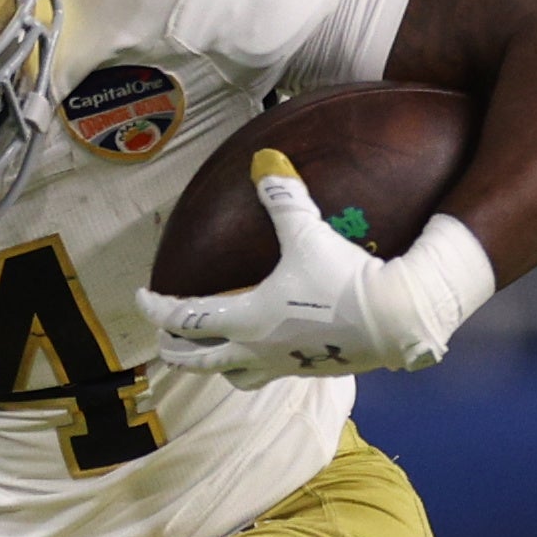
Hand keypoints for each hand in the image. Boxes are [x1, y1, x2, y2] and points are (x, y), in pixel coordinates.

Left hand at [140, 158, 496, 384]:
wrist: (394, 319)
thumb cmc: (343, 278)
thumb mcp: (308, 234)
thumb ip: (283, 198)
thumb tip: (264, 160)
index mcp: (245, 319)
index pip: (184, 318)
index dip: (156, 308)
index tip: (142, 298)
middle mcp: (256, 350)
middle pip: (200, 362)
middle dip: (176, 352)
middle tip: (163, 340)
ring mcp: (283, 365)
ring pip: (234, 376)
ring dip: (216, 365)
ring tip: (212, 353)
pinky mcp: (309, 369)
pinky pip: (270, 373)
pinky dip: (256, 364)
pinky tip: (268, 347)